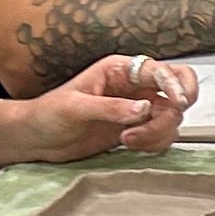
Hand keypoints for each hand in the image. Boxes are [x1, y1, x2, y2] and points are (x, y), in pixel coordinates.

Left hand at [16, 55, 199, 160]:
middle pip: (176, 90)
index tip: (178, 103)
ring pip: (171, 118)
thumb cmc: (48, 114)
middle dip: (178, 106)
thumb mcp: (75, 107)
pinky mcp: (136, 131)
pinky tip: (129, 145)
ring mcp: (137, 110)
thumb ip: (111, 107)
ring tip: (127, 140)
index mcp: (120, 70)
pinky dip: (154, 143)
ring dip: (158, 132)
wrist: (36, 139)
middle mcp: (134, 87)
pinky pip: (161, 136)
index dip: (175, 84)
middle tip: (169, 120)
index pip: (160, 70)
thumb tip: (144, 109)